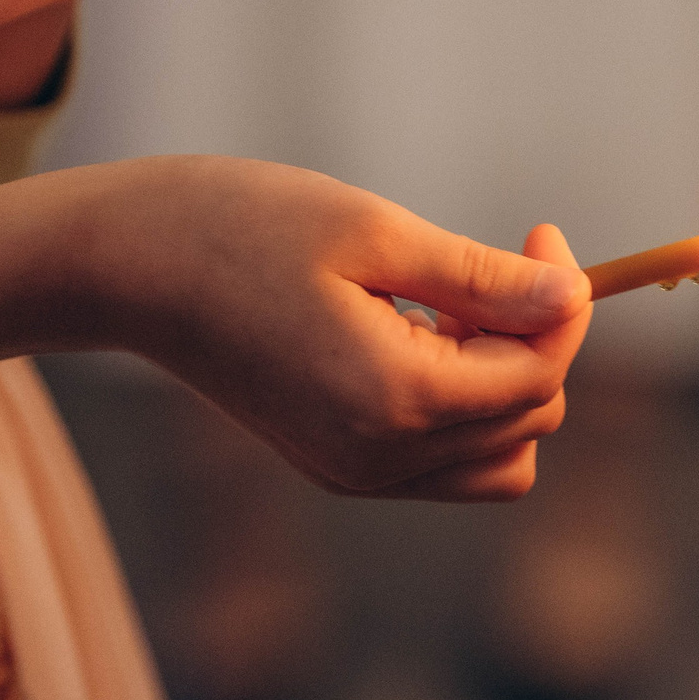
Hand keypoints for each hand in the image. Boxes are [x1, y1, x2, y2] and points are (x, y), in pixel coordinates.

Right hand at [0, 156, 590, 502]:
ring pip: (499, 458)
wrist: (125, 266)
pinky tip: (417, 336)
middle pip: (531, 419)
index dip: (564, 301)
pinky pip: (445, 464)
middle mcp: (380, 460)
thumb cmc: (238, 225)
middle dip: (535, 339)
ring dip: (505, 382)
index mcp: (394, 400)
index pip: (539, 375)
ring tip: (448, 305)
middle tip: (485, 260)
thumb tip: (573, 298)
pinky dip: (462, 407)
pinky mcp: (337, 467)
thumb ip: (483, 278)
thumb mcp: (373, 232)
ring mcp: (357, 474)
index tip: (542, 230)